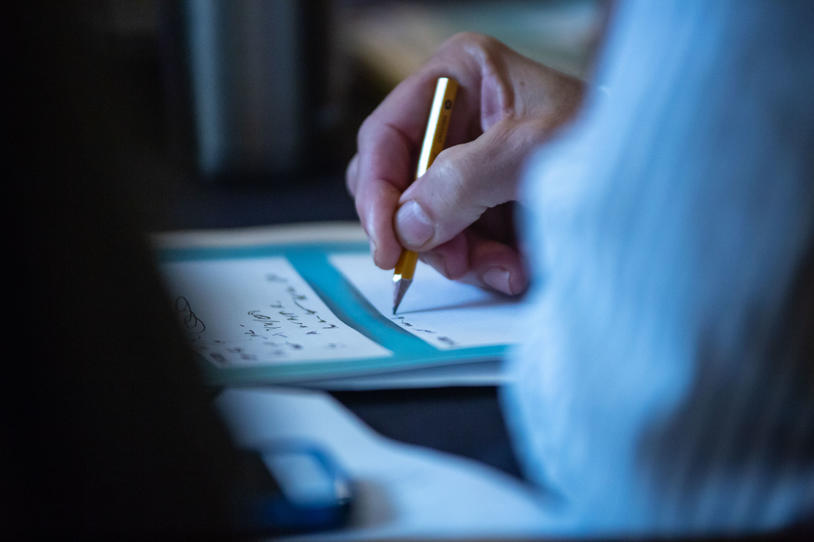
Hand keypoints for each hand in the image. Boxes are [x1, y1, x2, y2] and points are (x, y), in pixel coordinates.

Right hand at [346, 32, 582, 294]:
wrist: (655, 172)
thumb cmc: (604, 135)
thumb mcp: (531, 151)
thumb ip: (463, 182)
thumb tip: (407, 223)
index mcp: (457, 76)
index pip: (385, 135)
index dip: (377, 191)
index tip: (388, 243)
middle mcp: (453, 116)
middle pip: (398, 183)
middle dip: (425, 230)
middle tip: (455, 262)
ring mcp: (466, 161)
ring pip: (426, 221)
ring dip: (461, 255)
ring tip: (505, 269)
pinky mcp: (483, 197)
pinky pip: (457, 240)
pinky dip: (482, 262)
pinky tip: (515, 268)